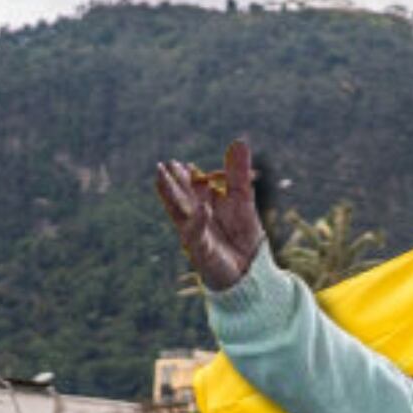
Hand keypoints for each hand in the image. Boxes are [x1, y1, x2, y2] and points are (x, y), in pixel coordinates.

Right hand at [154, 139, 265, 291]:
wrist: (250, 270)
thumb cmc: (242, 235)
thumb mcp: (243, 199)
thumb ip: (238, 173)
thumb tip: (239, 141)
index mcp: (203, 205)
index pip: (192, 187)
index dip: (186, 176)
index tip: (179, 163)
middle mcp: (196, 219)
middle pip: (181, 197)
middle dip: (172, 183)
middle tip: (163, 166)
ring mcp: (197, 235)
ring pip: (181, 214)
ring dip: (172, 197)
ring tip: (163, 180)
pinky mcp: (203, 252)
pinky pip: (198, 235)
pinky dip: (199, 222)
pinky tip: (202, 209)